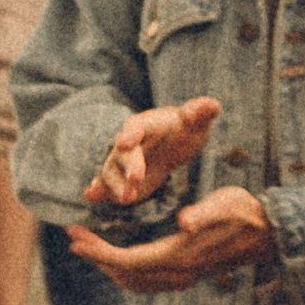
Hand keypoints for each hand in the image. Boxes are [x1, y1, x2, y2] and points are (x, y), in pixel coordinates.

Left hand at [68, 187, 274, 291]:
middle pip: (125, 274)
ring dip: (109, 267)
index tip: (75, 237)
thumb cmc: (245, 213)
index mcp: (180, 255)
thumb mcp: (225, 204)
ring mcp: (183, 278)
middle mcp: (179, 273)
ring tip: (90, 246)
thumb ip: (204, 214)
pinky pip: (146, 283)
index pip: (127, 260)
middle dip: (96, 257)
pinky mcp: (186, 277)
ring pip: (134, 282)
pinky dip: (125, 272)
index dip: (98, 251)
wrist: (269, 234)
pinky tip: (118, 256)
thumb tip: (185, 223)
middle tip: (75, 237)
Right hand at [85, 98, 221, 211]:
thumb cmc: (184, 129)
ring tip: (127, 200)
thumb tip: (213, 104)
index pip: (135, 128)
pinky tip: (91, 197)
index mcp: (144, 125)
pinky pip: (107, 184)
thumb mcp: (196, 121)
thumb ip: (201, 113)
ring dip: (117, 185)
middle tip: (137, 179)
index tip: (125, 143)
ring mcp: (122, 162)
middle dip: (128, 166)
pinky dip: (98, 190)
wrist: (172, 144)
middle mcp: (127, 143)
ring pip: (113, 172)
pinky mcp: (122, 179)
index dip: (130, 135)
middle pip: (123, 155)